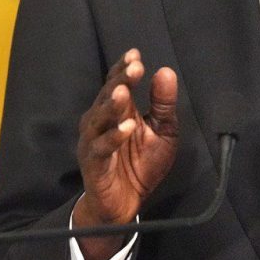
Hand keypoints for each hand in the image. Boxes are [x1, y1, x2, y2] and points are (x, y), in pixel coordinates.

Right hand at [74, 49, 178, 259]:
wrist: (126, 204)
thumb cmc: (142, 164)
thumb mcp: (162, 131)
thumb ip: (163, 103)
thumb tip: (166, 71)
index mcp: (117, 109)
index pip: (117, 81)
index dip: (124, 68)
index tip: (135, 54)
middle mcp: (100, 120)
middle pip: (108, 95)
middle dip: (121, 80)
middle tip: (134, 67)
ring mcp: (94, 141)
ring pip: (99, 118)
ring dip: (112, 105)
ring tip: (124, 92)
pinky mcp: (93, 163)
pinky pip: (101, 148)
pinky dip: (113, 137)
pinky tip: (127, 127)